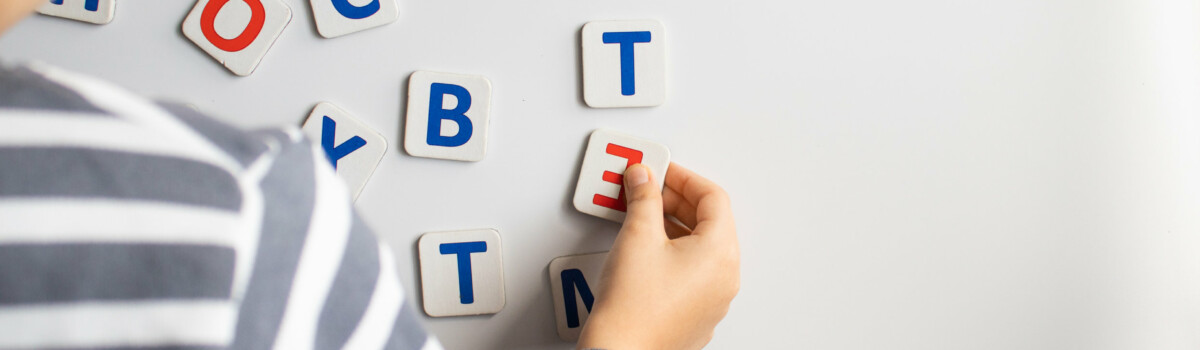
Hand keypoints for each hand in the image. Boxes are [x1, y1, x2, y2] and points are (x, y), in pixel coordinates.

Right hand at [577, 163, 740, 348]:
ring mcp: (713, 299)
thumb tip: (643, 179)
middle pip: (708, 222)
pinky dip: (672, 253)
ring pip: (699, 248)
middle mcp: (724, 277)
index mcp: (720, 253)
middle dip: (675, 200)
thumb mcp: (637, 236)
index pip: (713, 197)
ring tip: (640, 217)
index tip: (660, 170)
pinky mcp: (696, 314)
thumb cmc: (632, 308)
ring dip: (672, 226)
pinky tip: (645, 249)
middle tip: (647, 189)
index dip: (683, 177)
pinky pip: (691, 272)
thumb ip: (643, 198)